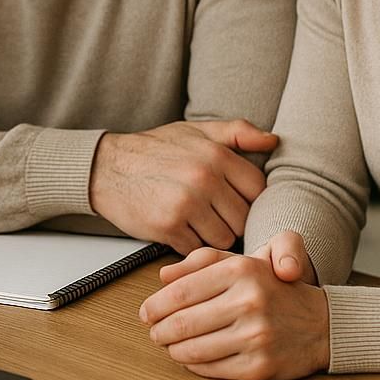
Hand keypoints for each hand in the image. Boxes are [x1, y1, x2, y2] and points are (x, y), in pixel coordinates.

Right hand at [87, 120, 278, 254]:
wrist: (106, 167)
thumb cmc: (153, 150)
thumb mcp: (195, 131)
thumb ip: (237, 132)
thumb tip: (273, 140)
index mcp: (216, 155)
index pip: (258, 190)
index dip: (249, 199)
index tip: (234, 201)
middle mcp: (205, 179)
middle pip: (243, 219)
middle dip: (231, 220)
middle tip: (213, 214)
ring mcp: (187, 204)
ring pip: (223, 238)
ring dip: (212, 236)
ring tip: (196, 222)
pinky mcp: (168, 226)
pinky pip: (196, 248)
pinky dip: (189, 244)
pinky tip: (178, 229)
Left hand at [138, 231, 328, 379]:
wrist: (320, 323)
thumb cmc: (271, 289)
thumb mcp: (241, 262)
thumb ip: (200, 262)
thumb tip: (163, 278)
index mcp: (241, 270)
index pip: (180, 292)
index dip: (155, 305)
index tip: (146, 313)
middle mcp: (249, 301)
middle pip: (181, 323)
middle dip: (159, 331)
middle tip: (154, 332)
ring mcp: (255, 336)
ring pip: (192, 349)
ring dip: (173, 350)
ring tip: (170, 345)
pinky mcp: (260, 365)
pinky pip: (211, 369)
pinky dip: (194, 365)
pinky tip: (191, 358)